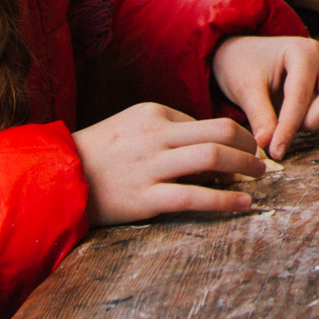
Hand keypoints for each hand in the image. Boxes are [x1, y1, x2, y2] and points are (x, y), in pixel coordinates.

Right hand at [72, 103, 263, 225]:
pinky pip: (194, 196)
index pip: (205, 122)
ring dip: (244, 168)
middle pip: (219, 132)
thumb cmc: (99, 155)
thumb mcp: (132, 128)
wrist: (56, 178)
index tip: (242, 152)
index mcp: (153, 114)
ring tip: (260, 178)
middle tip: (262, 161)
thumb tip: (210, 151)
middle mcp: (155, 135)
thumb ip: (168, 133)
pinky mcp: (145, 197)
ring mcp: (150, 165)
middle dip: (248, 146)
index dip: (231, 138)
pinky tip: (243, 205)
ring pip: (212, 158)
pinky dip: (225, 200)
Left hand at [213, 35, 318, 156]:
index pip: (301, 94)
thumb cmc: (246, 67)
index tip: (274, 151)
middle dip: (315, 120)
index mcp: (303, 51)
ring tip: (307, 123)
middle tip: (292, 128)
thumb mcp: (244, 87)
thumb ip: (259, 115)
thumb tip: (266, 146)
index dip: (288, 127)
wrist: (248, 55)